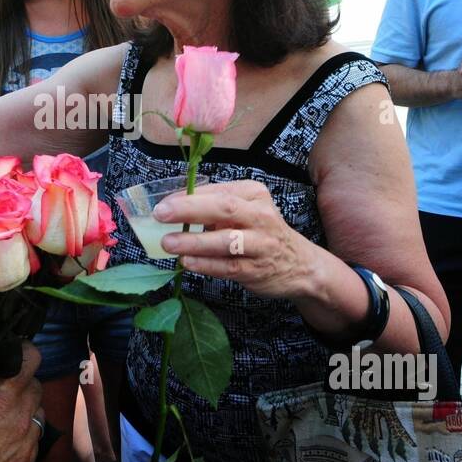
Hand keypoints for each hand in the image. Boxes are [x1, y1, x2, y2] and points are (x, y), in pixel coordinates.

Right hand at [0, 341, 42, 461]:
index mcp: (4, 399)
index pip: (31, 359)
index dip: (23, 351)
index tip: (11, 352)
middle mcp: (23, 419)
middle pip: (36, 386)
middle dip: (21, 381)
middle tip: (2, 385)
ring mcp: (28, 445)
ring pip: (37, 413)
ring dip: (24, 408)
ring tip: (3, 414)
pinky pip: (33, 439)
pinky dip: (23, 433)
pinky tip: (3, 439)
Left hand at [154, 180, 324, 300]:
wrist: (301, 265)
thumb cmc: (262, 233)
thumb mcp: (245, 210)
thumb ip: (214, 206)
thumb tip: (172, 205)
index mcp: (254, 194)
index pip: (218, 191)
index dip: (187, 197)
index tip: (162, 203)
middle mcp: (261, 215)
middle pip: (224, 208)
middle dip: (189, 209)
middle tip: (160, 214)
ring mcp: (261, 244)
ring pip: (226, 240)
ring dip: (194, 241)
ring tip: (168, 243)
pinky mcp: (257, 269)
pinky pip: (228, 266)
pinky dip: (206, 264)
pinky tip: (187, 263)